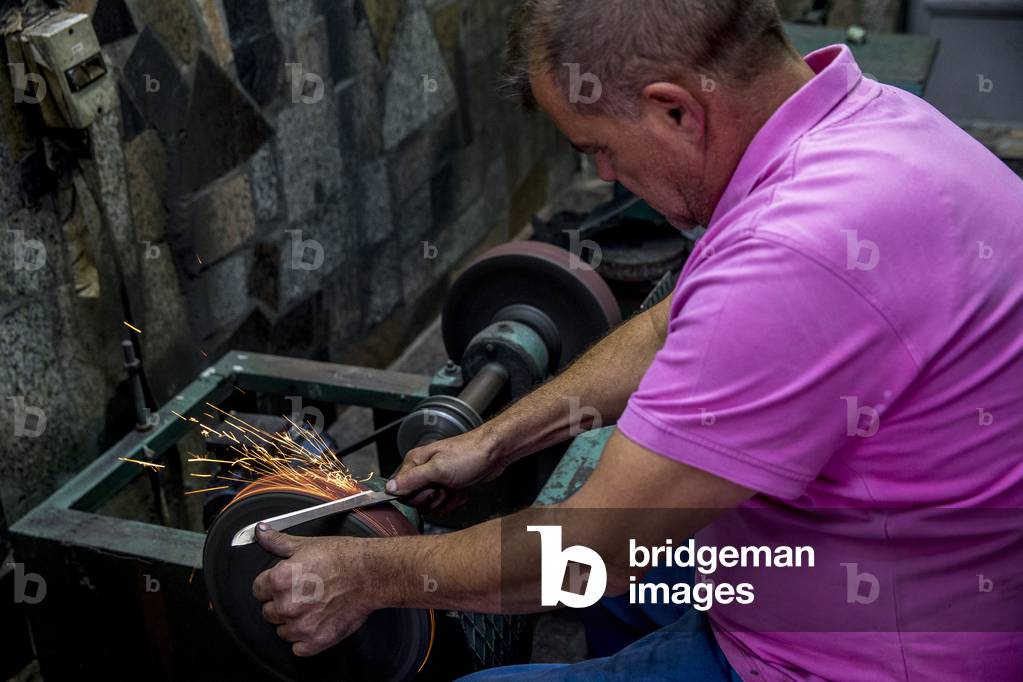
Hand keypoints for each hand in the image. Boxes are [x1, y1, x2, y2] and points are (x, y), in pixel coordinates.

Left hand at [252, 525, 377, 656]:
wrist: (371, 573)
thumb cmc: (343, 558)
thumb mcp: (307, 544)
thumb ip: (278, 542)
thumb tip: (261, 532)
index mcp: (279, 580)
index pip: (258, 590)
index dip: (272, 585)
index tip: (285, 583)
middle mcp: (286, 605)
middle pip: (269, 612)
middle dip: (282, 603)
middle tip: (303, 593)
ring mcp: (301, 626)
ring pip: (283, 631)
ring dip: (293, 622)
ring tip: (313, 606)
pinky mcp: (316, 641)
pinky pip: (298, 648)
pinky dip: (306, 639)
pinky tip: (318, 622)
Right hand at [385, 427, 507, 512]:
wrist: (495, 453)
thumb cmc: (469, 454)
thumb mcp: (438, 469)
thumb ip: (412, 480)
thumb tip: (389, 488)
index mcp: (415, 462)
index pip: (401, 490)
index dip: (417, 495)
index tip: (431, 489)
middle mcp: (424, 470)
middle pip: (417, 500)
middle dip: (435, 498)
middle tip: (446, 485)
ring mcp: (437, 479)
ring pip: (433, 504)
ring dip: (448, 500)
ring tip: (457, 485)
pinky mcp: (449, 486)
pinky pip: (446, 503)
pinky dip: (457, 499)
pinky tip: (463, 488)